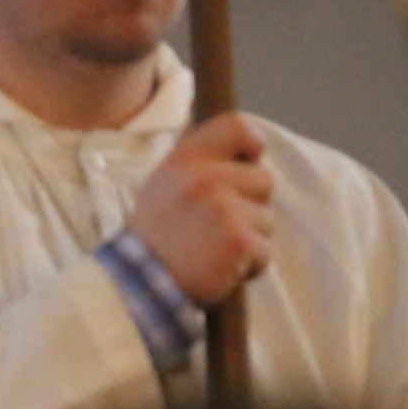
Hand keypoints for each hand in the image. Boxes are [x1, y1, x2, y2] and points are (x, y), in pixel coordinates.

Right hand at [129, 112, 273, 305]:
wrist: (140, 281)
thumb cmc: (157, 232)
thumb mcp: (164, 183)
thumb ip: (196, 159)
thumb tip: (234, 134)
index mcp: (186, 159)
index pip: (237, 127)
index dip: (251, 144)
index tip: (246, 163)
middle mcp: (205, 178)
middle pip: (264, 179)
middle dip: (251, 203)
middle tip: (218, 224)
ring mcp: (224, 209)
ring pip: (267, 218)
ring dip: (251, 237)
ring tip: (217, 248)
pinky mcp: (239, 241)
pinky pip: (266, 249)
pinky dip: (251, 264)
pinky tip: (223, 266)